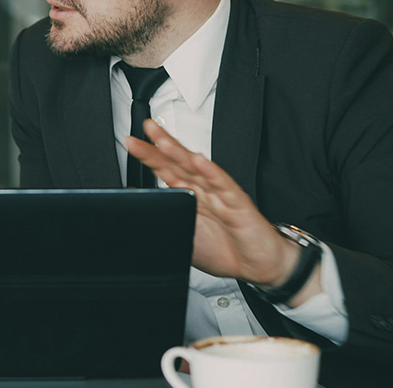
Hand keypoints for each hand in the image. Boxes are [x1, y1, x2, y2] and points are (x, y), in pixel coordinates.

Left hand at [126, 120, 319, 303]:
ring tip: (163, 140)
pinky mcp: (238, 204)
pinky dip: (211, 172)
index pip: (167, 171)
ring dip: (180, 154)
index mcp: (192, 197)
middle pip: (179, 163)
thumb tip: (138, 218)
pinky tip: (199, 160)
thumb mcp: (186, 237)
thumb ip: (166, 224)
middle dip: (161, 145)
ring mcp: (221, 195)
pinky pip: (223, 185)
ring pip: (198, 169)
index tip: (132, 143)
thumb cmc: (226, 251)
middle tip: (147, 126)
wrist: (259, 266)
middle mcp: (205, 191)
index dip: (150, 156)